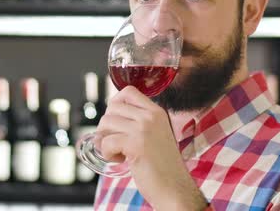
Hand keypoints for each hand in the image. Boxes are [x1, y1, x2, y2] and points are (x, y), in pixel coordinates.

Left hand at [97, 86, 207, 209]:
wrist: (174, 188)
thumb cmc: (162, 166)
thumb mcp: (155, 135)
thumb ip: (140, 122)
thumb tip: (110, 116)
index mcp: (157, 112)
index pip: (128, 91)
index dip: (115, 104)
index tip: (116, 122)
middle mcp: (151, 116)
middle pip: (112, 106)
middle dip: (107, 125)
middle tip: (115, 141)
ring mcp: (144, 129)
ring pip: (106, 122)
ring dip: (105, 140)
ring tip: (117, 152)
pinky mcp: (135, 144)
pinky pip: (107, 142)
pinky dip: (107, 153)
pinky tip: (119, 160)